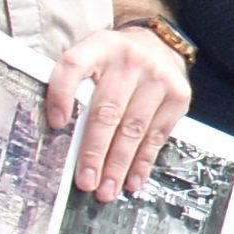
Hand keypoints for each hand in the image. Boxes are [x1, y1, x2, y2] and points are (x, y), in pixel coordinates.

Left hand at [48, 26, 191, 202]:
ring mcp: (158, 78)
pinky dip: (143, 161)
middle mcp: (130, 60)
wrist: (159, 44)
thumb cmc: (114, 61)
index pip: (73, 66)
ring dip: (119, 164)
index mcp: (99, 46)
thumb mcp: (91, 57)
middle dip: (95, 151)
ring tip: (107, 189)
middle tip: (86, 181)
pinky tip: (132, 179)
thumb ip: (75, 85)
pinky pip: (158, 135)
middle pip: (107, 110)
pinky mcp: (178, 95)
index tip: (55, 125)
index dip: (61, 95)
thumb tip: (60, 132)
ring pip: (134, 129)